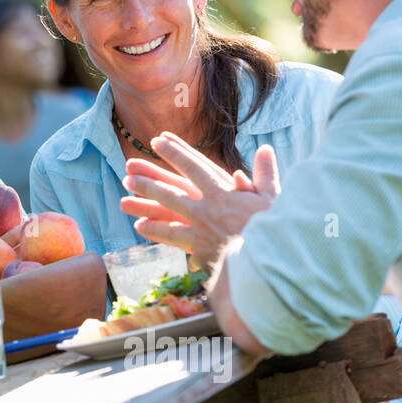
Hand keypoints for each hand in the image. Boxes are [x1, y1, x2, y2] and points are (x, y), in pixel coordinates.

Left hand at [118, 135, 279, 270]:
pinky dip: (155, 231)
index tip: (158, 141)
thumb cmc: (277, 228)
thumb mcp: (274, 197)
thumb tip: (265, 149)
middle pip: (172, 189)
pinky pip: (172, 237)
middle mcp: (208, 208)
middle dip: (149, 178)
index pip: (195, 166)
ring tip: (123, 198)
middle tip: (129, 169)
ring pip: (167, 212)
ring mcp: (201, 228)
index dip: (175, 152)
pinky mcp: (200, 248)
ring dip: (144, 203)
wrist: (273, 261)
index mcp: (225, 192)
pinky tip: (140, 226)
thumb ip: (265, 173)